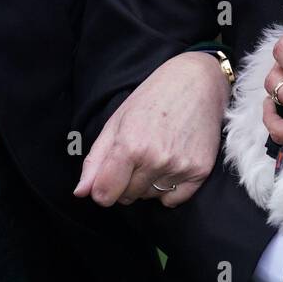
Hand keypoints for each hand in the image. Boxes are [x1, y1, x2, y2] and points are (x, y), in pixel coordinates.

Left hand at [74, 51, 229, 207]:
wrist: (198, 82)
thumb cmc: (153, 98)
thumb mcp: (117, 122)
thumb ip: (96, 160)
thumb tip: (81, 192)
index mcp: (130, 145)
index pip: (105, 194)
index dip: (102, 188)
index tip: (109, 177)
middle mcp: (155, 160)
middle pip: (127, 197)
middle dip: (126, 182)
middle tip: (139, 153)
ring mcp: (180, 166)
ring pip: (150, 197)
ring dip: (148, 183)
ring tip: (158, 153)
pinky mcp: (201, 171)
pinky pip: (174, 200)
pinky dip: (170, 188)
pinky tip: (173, 162)